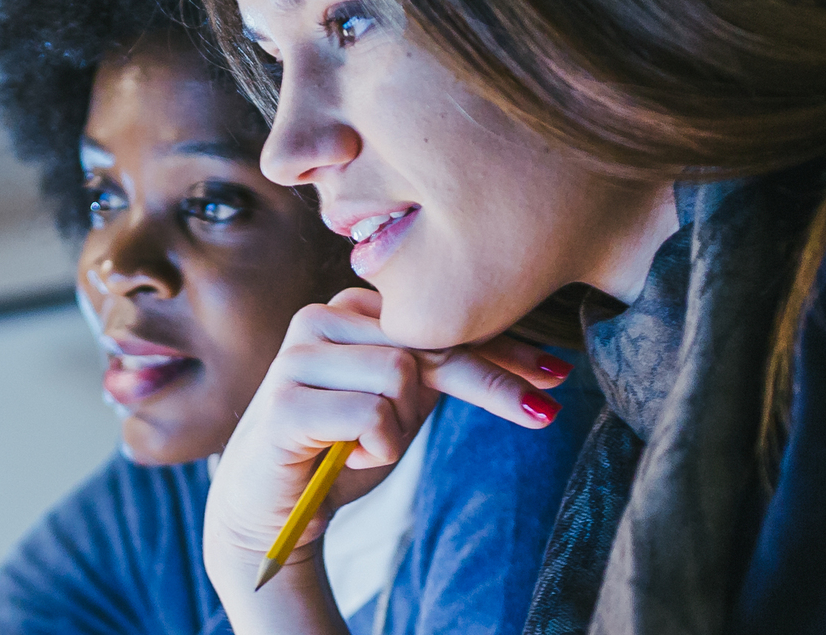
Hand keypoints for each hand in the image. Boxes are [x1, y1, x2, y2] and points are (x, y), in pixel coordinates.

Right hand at [197, 288, 566, 634]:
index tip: (555, 374)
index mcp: (347, 312)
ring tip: (370, 447)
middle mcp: (318, 321)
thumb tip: (530, 360)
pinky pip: (370, 415)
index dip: (500, 349)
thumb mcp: (401, 406)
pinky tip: (348, 458)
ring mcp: (296, 359)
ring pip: (400, 374)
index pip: (437, 320)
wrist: (270, 513)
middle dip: (483, 384)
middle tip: (532, 414)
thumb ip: (438, 370)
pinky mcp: (283, 404)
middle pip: (429, 340)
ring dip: (401, 427)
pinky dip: (378, 448)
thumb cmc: (338, 453)